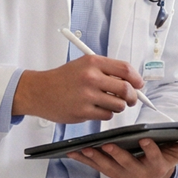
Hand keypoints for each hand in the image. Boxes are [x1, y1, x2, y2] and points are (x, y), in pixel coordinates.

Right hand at [15, 56, 143, 123]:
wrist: (39, 91)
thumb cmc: (63, 79)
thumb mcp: (84, 65)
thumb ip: (106, 71)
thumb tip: (131, 81)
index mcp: (93, 62)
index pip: (125, 69)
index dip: (136, 79)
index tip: (139, 85)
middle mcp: (91, 77)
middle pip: (126, 89)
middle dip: (133, 97)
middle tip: (131, 99)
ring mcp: (87, 95)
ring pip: (118, 105)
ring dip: (118, 106)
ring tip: (108, 103)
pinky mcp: (83, 111)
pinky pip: (107, 115)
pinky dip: (106, 114)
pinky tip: (96, 109)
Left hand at [75, 134, 177, 177]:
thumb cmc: (162, 161)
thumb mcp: (175, 155)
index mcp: (154, 166)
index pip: (153, 157)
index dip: (150, 149)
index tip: (145, 140)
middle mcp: (137, 173)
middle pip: (126, 164)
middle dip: (117, 155)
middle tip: (108, 145)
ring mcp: (122, 174)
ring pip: (107, 167)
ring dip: (96, 158)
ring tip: (85, 148)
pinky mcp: (110, 173)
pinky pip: (96, 166)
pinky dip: (84, 159)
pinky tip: (73, 152)